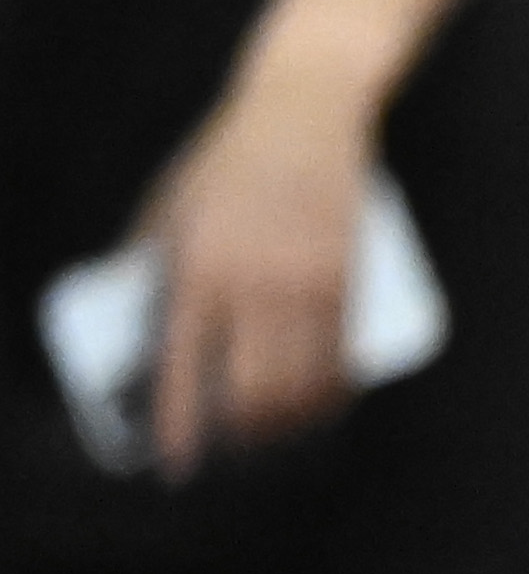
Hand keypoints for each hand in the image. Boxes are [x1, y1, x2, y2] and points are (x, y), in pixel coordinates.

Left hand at [133, 83, 374, 474]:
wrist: (304, 111)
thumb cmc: (227, 156)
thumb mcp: (168, 206)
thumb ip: (152, 264)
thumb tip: (134, 320)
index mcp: (198, 269)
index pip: (185, 368)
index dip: (180, 425)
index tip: (176, 462)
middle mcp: (254, 284)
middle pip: (255, 392)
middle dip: (244, 435)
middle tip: (233, 446)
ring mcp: (307, 283)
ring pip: (305, 384)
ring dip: (291, 422)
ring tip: (276, 433)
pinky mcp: (349, 277)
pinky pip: (342, 355)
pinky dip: (332, 392)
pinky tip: (321, 403)